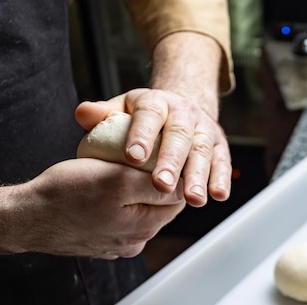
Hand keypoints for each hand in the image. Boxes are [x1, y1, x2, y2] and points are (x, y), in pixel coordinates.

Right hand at [10, 158, 185, 258]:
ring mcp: (118, 245)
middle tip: (138, 164)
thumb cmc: (66, 195)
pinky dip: (116, 206)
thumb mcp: (117, 180)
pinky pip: (119, 220)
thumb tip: (183, 186)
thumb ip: (155, 185)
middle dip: (152, 185)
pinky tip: (102, 194)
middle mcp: (136, 241)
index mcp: (145, 227)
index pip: (177, 198)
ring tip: (118, 176)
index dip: (171, 175)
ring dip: (134, 195)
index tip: (160, 158)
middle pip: (159, 207)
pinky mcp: (101, 243)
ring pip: (139, 212)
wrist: (26, 218)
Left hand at [75, 88, 231, 207]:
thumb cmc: (145, 117)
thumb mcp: (122, 109)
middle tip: (161, 184)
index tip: (133, 157)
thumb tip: (83, 113)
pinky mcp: (220, 146)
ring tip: (193, 199)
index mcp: (157, 102)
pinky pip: (222, 163)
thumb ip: (102, 114)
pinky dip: (221, 180)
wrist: (182, 108)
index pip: (149, 115)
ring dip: (199, 176)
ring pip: (202, 152)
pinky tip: (218, 196)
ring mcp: (205, 130)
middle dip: (171, 161)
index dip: (142, 135)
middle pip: (179, 136)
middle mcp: (185, 113)